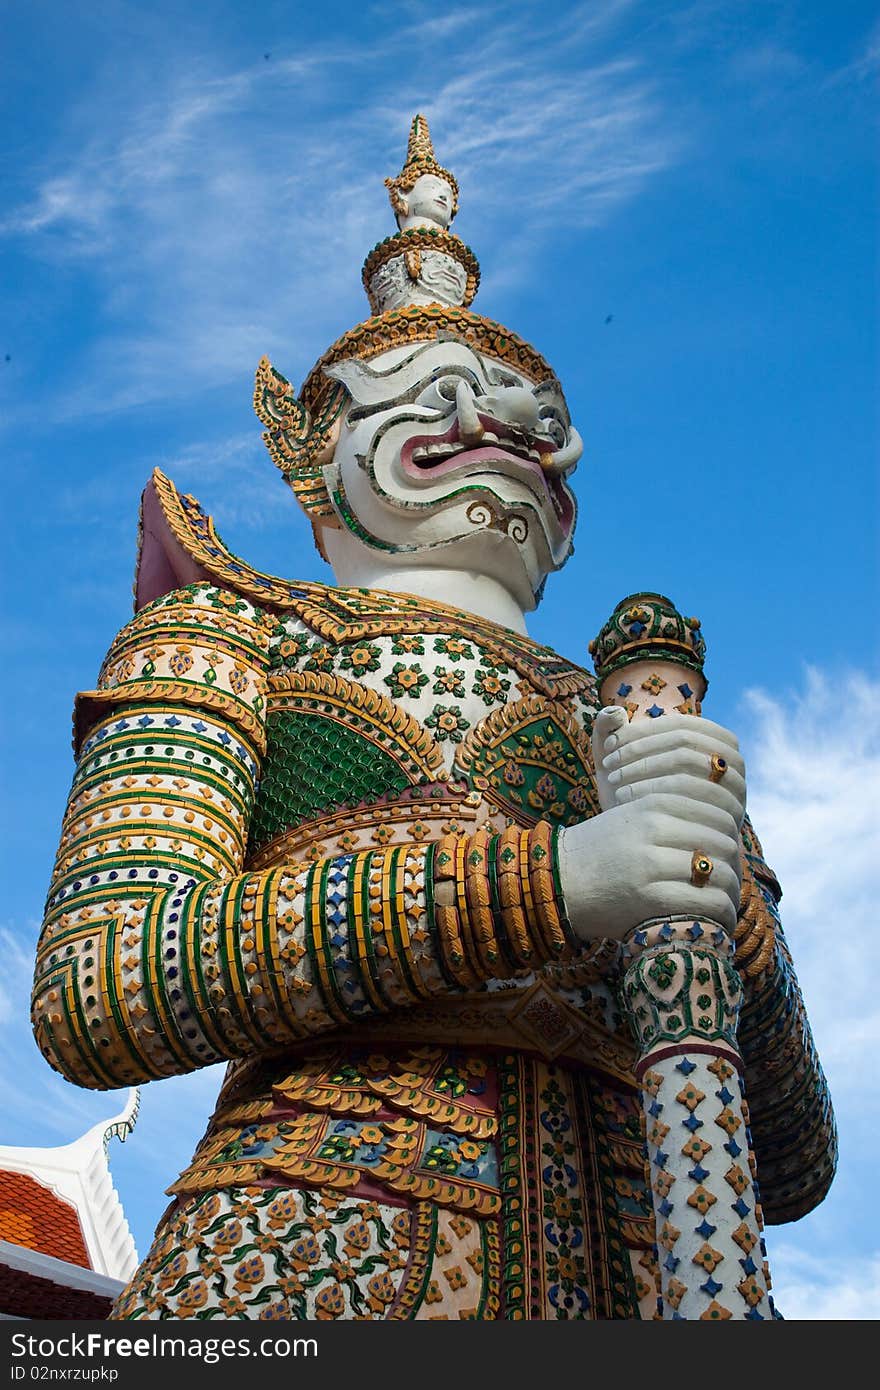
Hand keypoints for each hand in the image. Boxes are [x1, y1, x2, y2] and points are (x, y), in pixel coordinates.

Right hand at [556, 707, 745, 940]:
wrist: (556, 882)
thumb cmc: (601, 851)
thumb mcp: (633, 815)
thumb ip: (675, 812)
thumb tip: (730, 825)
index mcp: (653, 803)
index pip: (719, 810)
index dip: (733, 831)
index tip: (729, 850)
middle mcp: (654, 828)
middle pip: (724, 841)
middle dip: (733, 862)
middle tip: (729, 879)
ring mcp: (650, 863)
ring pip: (720, 873)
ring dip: (730, 891)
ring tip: (725, 901)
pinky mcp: (649, 898)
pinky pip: (707, 903)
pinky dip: (720, 913)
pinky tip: (715, 918)